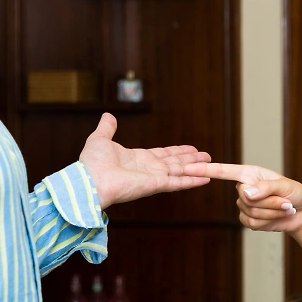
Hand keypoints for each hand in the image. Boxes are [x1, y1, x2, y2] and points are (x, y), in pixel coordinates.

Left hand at [79, 113, 211, 208]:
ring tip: (210, 163)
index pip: (163, 154)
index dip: (177, 151)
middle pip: (175, 162)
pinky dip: (192, 181)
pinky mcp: (156, 185)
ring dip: (196, 167)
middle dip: (191, 158)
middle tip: (206, 155)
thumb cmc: (92, 163)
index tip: (190, 148)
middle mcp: (149, 169)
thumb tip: (108, 116)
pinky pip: (177, 182)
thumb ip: (107, 128)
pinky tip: (205, 179)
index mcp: (138, 158)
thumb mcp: (100, 139)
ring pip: (180, 170)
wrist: (91, 180)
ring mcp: (154, 178)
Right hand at [181, 162, 301, 235]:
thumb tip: (244, 193)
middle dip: (270, 202)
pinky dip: (268, 222)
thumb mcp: (285, 187)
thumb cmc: (296, 194)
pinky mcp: (247, 220)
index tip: (187, 168)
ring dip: (272, 212)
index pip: (223, 171)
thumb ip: (266, 188)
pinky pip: (251, 223)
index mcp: (249, 174)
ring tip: (285, 208)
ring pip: (251, 212)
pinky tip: (277, 217)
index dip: (205, 170)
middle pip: (246, 198)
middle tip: (286, 202)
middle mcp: (244, 188)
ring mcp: (244, 205)